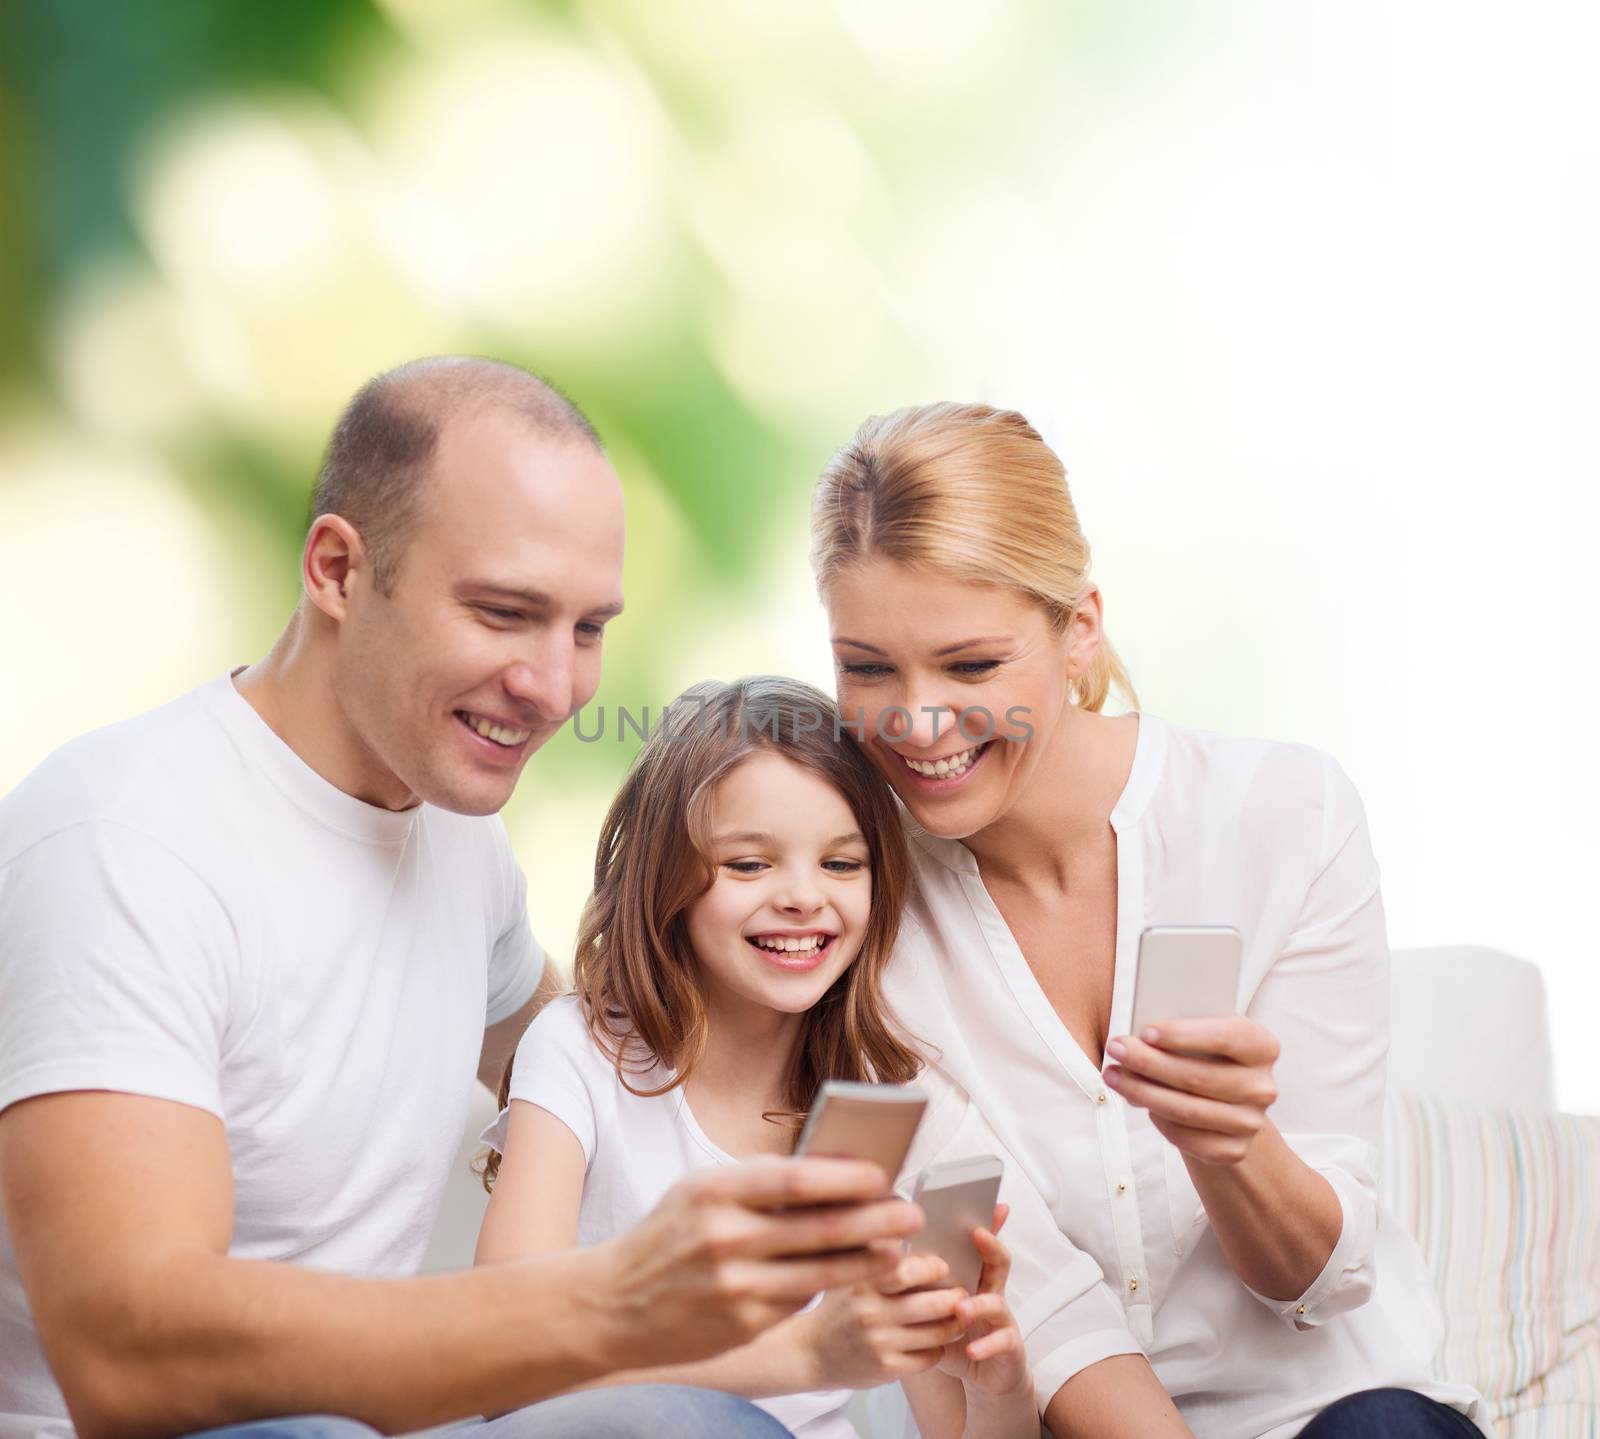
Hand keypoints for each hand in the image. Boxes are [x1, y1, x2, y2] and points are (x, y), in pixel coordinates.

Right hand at [596, 1155, 922, 1366]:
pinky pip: (801, 1301)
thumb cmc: (667, 1237)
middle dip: (877, 1219)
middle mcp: (726, 1238)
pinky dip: (831, 1286)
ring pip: (823, 1272)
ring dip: (869, 1260)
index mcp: (715, 1191)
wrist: (612, 1306)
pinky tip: (853, 1275)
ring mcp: (736, 1286)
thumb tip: (827, 1168)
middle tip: (910, 1212)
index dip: (847, 1176)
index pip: (796, 1179)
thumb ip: (756, 1182)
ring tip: (897, 1248)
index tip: (882, 1173)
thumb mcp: (700, 1192)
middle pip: (822, 1228)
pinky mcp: (744, 1324)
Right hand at [801, 1249, 970, 1388]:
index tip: (942, 1266)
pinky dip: (939, 1348)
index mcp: (862, 1281)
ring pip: (938, 1332)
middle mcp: (870, 1311)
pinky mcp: (886, 1368)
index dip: (933, 1267)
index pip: (907, 1270)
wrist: (809, 1353)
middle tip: (962, 1293)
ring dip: (955, 1324)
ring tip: (958, 1316)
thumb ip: (875, 1251)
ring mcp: (879, 1342)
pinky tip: (935, 1340)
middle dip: (956, 1297)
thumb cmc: (838, 1306)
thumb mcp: (848, 1273)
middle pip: (933, 1303)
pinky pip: (929, 1357)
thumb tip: (905, 1216)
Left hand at [936, 1204, 1031, 1399]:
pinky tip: (971, 1350)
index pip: (978, 1244)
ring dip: (979, 1303)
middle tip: (977, 1234)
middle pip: (998, 1261)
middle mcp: (991, 1292)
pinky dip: (986, 1345)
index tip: (975, 1200)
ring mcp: (1002, 1318)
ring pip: (998, 1302)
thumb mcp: (934, 1307)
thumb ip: (920, 1283)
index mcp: (972, 1277)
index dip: (981, 1222)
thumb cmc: (953, 1335)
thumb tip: (886, 1254)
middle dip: (991, 1245)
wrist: (981, 1375)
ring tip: (961, 1307)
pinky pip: (1002, 1342)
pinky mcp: (1009, 1346)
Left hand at [1102, 1017, 1280, 1165]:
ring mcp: (1251, 1122)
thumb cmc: (1206, 1054)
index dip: (1183, 1034)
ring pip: (1186, 1110)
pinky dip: (1159, 1120)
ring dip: (1142, 1092)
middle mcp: (1262, 1086)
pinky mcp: (1234, 1150)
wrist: (1226, 1102)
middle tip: (1116, 1049)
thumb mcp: (1201, 1032)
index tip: (1145, 1031)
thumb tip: (1138, 1039)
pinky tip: (1141, 1102)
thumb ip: (1180, 1028)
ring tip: (1113, 1076)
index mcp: (1262, 1046)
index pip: (1224, 1037)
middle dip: (1148, 1062)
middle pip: (1197, 1077)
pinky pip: (1186, 1138)